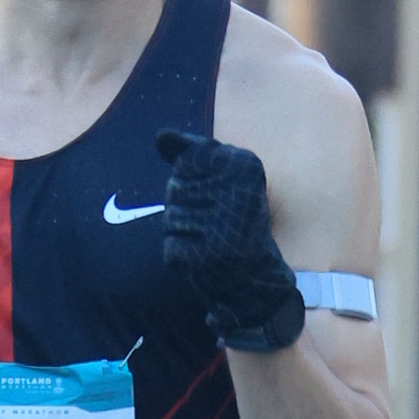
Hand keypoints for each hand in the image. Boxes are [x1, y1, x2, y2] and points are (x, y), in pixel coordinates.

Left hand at [153, 129, 304, 354]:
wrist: (257, 282)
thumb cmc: (233, 225)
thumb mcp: (220, 182)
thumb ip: (191, 155)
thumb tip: (161, 136)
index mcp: (246, 164)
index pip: (184, 162)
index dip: (189, 183)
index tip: (216, 199)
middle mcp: (239, 190)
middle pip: (174, 191)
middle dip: (183, 210)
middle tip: (213, 226)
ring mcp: (225, 224)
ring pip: (170, 220)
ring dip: (181, 235)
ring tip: (210, 242)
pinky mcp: (210, 255)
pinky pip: (170, 249)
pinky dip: (179, 259)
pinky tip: (203, 262)